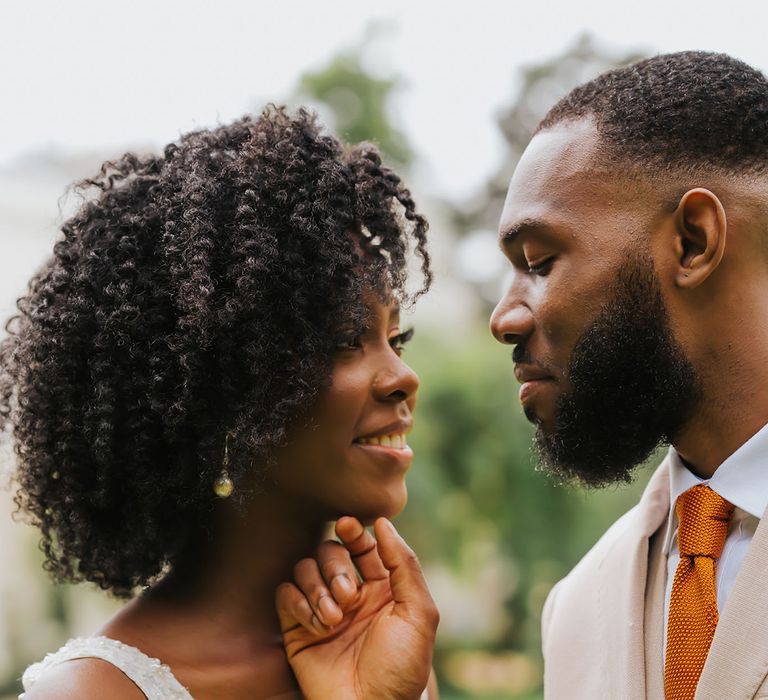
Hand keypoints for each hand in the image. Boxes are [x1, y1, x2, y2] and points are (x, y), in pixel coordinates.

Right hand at [275, 517, 438, 699]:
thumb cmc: (401, 668)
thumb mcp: (418, 613)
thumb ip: (404, 564)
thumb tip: (383, 522)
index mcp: (382, 588)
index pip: (362, 545)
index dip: (353, 531)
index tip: (348, 524)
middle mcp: (351, 595)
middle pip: (330, 551)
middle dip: (337, 567)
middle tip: (348, 596)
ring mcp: (323, 610)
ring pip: (305, 568)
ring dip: (318, 587)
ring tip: (334, 618)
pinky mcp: (297, 629)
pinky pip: (286, 594)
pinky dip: (298, 603)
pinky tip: (317, 625)